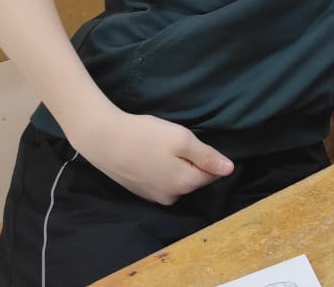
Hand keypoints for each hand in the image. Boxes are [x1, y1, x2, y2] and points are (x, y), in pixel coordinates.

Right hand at [72, 108, 233, 204]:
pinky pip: (161, 181)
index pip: (212, 174)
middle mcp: (172, 197)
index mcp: (186, 184)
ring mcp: (154, 197)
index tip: (195, 142)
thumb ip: (207, 156)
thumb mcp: (182, 140)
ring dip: (176, 166)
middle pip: (194, 179)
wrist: (104, 140)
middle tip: (175, 141)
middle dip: (192, 162)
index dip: (209, 156)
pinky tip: (150, 155)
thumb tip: (230, 169)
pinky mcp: (140, 191)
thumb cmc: (146, 136)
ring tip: (161, 147)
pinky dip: (161, 169)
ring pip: (177, 180)